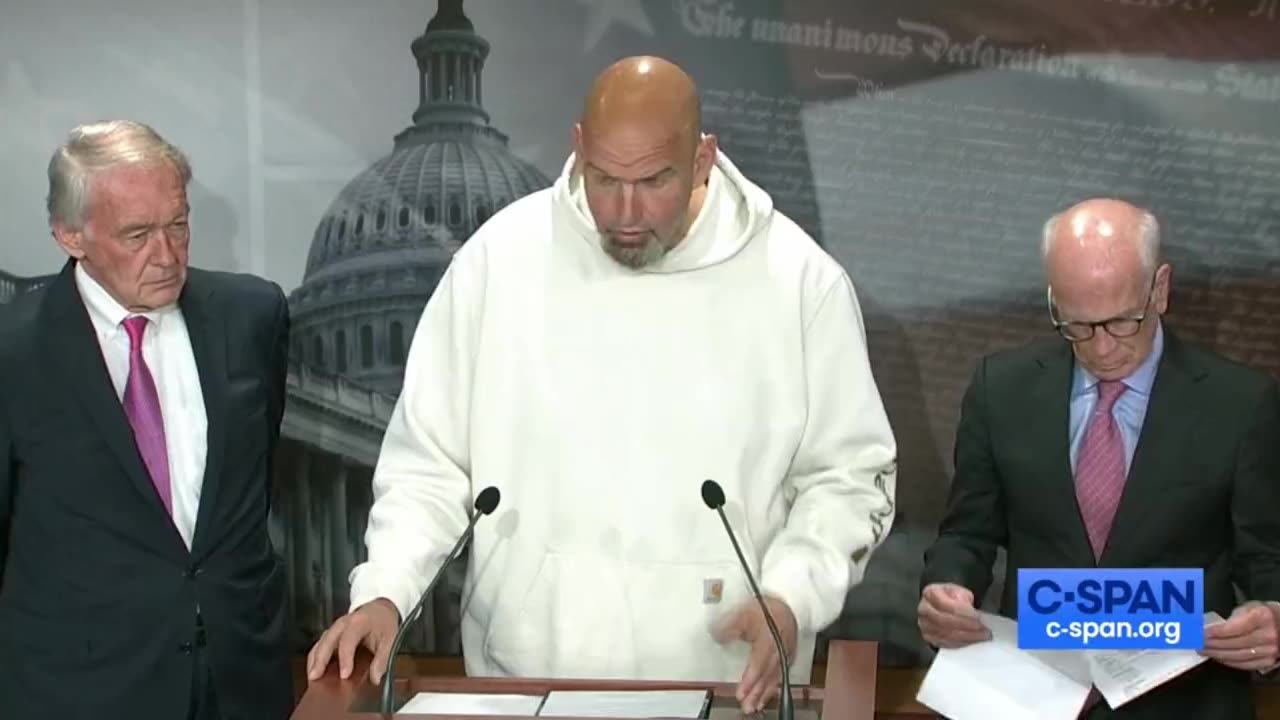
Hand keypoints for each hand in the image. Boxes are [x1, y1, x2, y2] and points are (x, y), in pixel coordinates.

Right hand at [306, 598, 400, 683]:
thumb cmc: (383, 623)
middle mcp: (343, 623)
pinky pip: (319, 645)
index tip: (344, 675)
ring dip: (314, 659)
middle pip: (327, 640)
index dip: (345, 658)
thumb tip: (375, 678)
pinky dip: (314, 658)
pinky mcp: (330, 634)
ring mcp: (334, 628)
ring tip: (311, 676)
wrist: (379, 609)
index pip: (348, 640)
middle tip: (315, 676)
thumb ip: (382, 659)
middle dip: (320, 659)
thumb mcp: (390, 639)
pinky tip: (313, 670)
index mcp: (358, 622)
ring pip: (320, 642)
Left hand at [712, 596, 797, 714]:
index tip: (741, 693)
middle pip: (767, 677)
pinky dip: (772, 688)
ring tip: (755, 706)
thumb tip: (715, 634)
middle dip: (756, 694)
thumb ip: (728, 625)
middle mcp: (779, 651)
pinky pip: (780, 677)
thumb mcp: (744, 612)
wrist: (788, 604)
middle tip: (747, 707)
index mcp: (769, 641)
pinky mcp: (787, 657)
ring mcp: (785, 656)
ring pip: (774, 679)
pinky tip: (767, 696)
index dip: (749, 681)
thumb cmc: (766, 608)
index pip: (758, 665)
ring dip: (764, 695)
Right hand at [917, 583, 990, 648]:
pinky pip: (945, 643)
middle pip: (945, 621)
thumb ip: (963, 599)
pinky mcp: (928, 637)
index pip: (947, 605)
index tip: (979, 618)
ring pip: (946, 634)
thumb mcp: (959, 591)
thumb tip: (971, 613)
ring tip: (981, 636)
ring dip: (966, 637)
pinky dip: (961, 643)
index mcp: (931, 593)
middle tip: (983, 630)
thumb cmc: (951, 598)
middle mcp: (924, 609)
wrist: (940, 605)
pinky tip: (972, 641)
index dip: (964, 613)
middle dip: (967, 626)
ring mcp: (924, 624)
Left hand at [1201, 601, 1279, 670]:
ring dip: (1217, 654)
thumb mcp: (1249, 607)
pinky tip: (1218, 657)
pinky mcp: (1269, 661)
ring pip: (1238, 656)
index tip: (1200, 634)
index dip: (1214, 633)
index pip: (1232, 629)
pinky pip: (1245, 664)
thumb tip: (1212, 628)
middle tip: (1197, 644)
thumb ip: (1232, 617)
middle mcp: (1267, 635)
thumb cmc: (1264, 614)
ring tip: (1204, 651)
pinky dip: (1229, 662)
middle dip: (1212, 645)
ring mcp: (1269, 650)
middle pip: (1233, 644)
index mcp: (1261, 618)